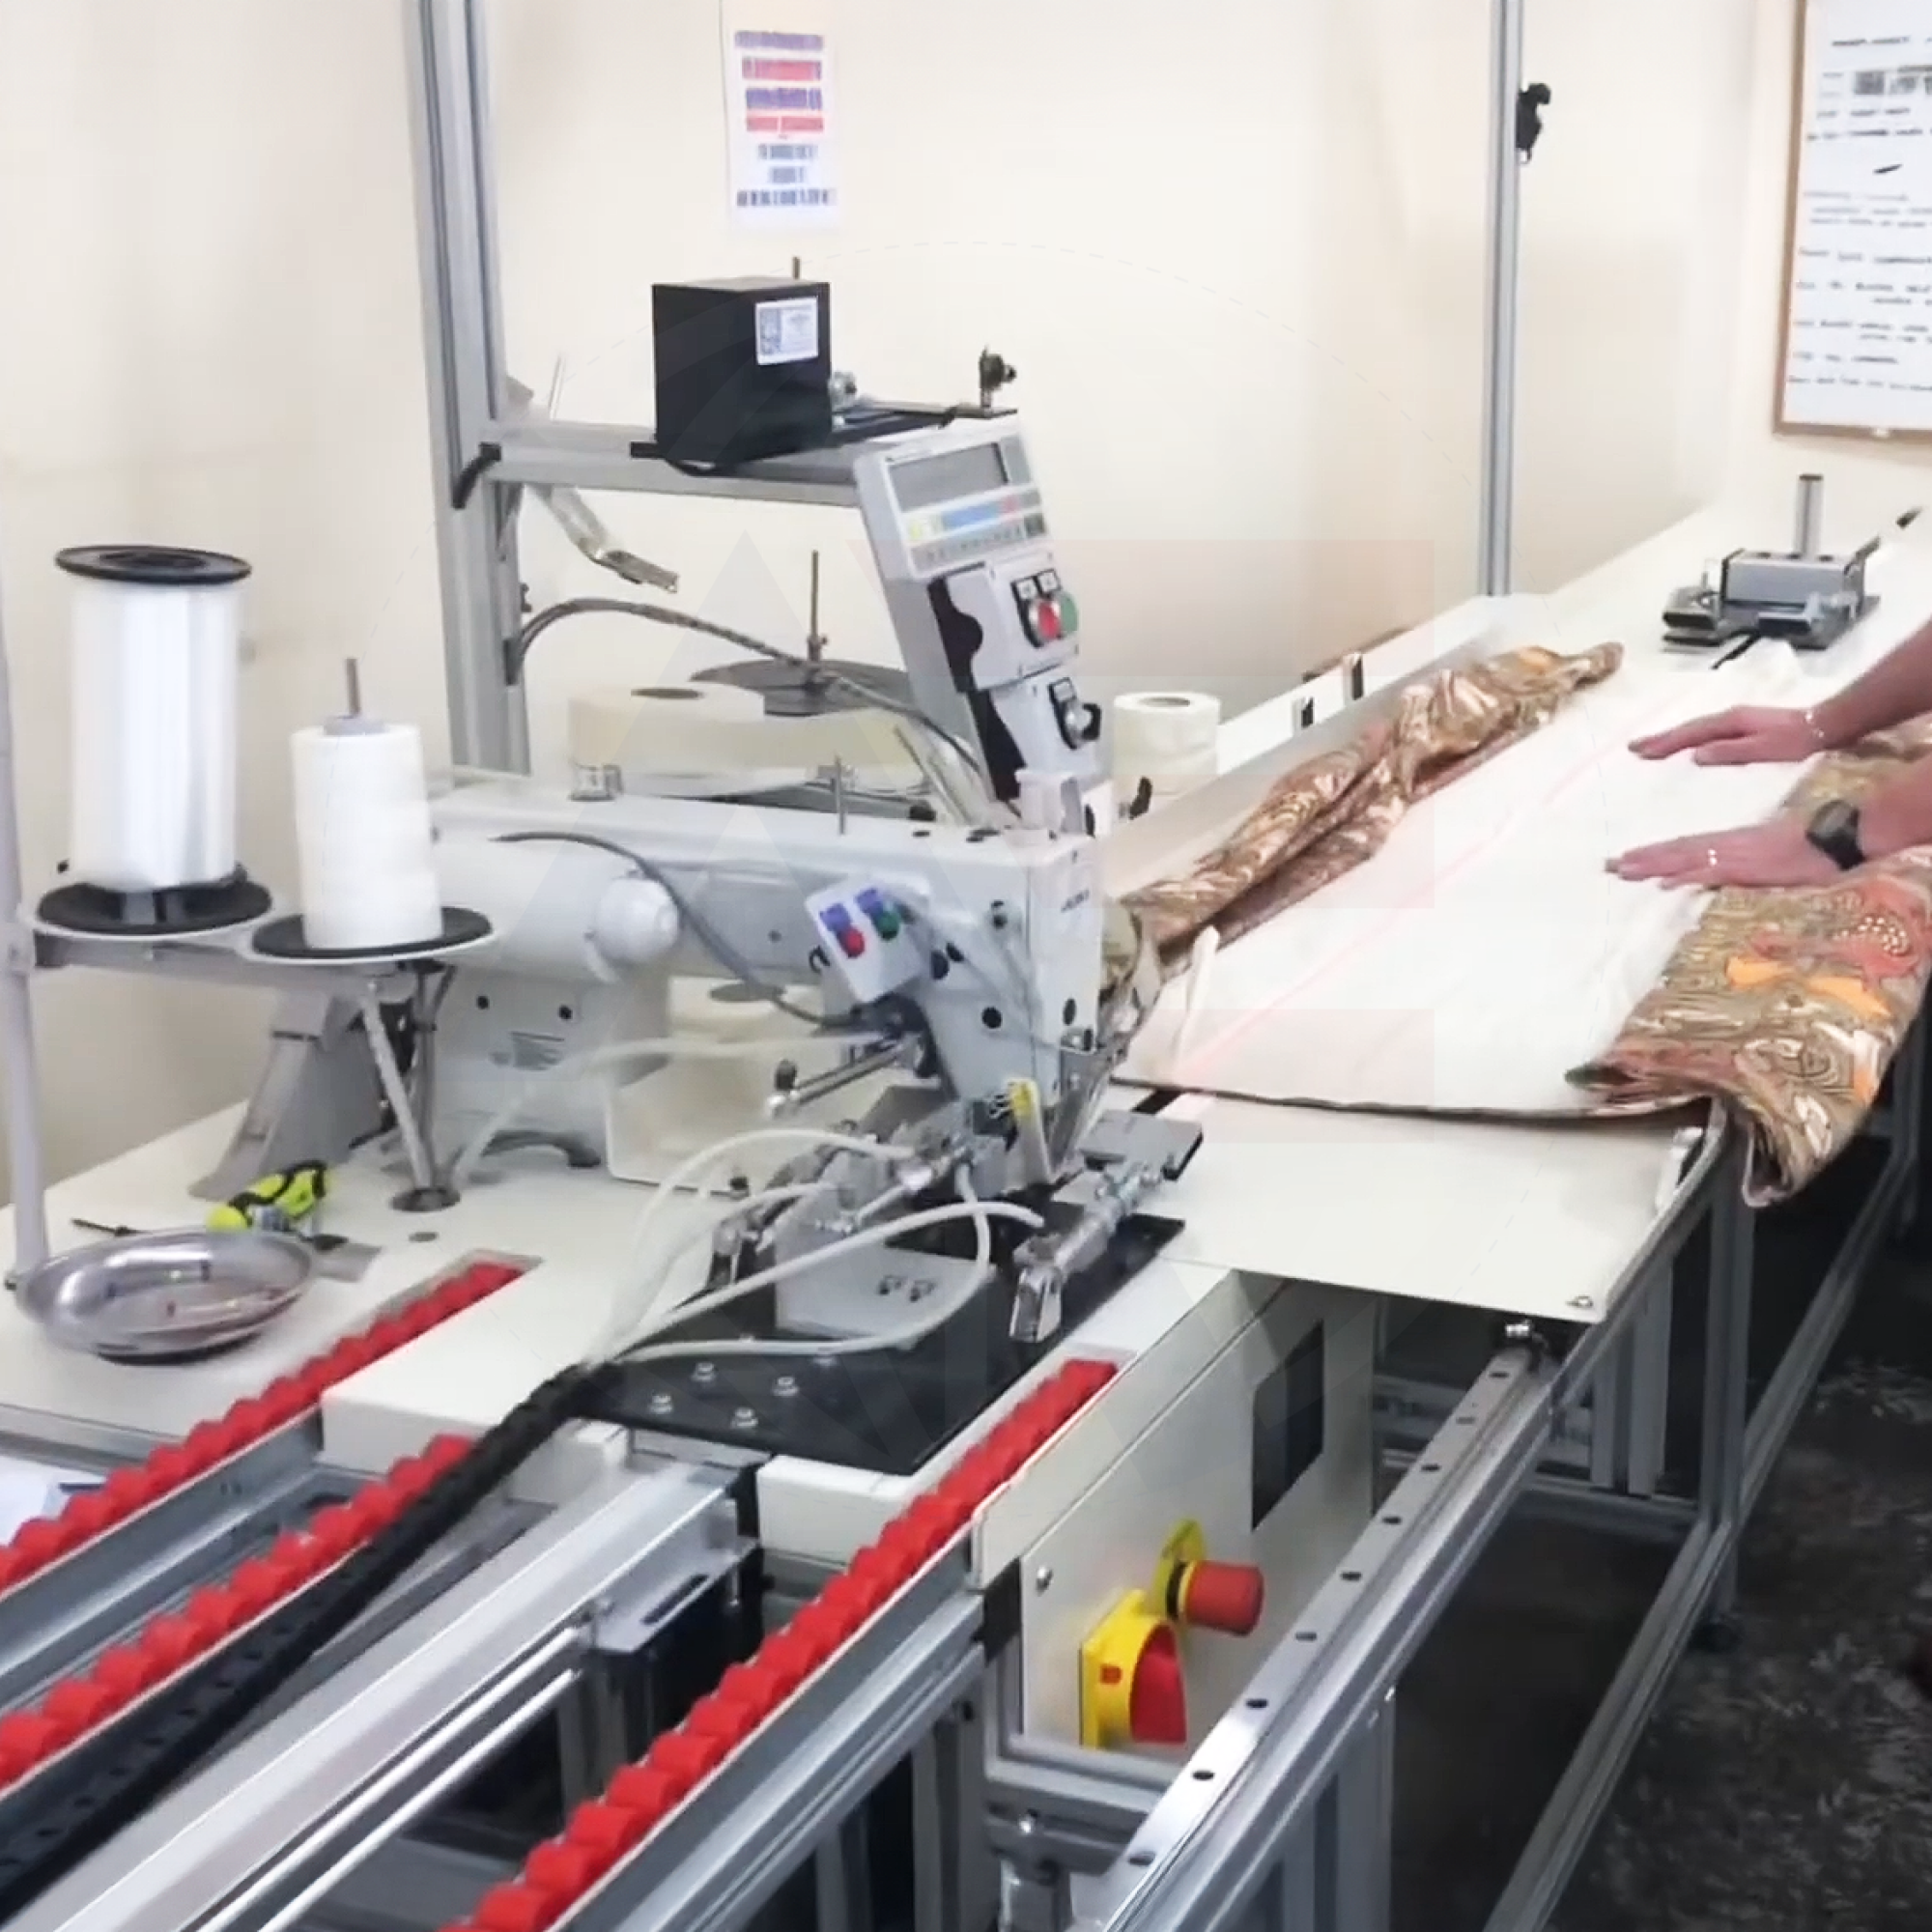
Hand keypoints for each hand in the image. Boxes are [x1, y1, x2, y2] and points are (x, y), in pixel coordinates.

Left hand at [1608, 818, 1841, 889]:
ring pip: (1685, 859)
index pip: (1683, 846)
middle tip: (1605, 866)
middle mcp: (1726, 846)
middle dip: (1640, 859)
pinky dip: (1688, 876)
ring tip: (1622, 869)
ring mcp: (1736, 856)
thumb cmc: (1807, 848)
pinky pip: (1713, 872)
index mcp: (1729, 842)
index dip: (1652, 853)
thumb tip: (1712, 873)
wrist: (1835, 838)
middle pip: (1675, 851)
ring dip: (1653, 865)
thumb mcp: (1766, 856)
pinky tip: (1666, 883)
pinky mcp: (1749, 868)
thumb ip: (1738, 864)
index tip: (1623, 859)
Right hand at [1629, 705, 1825, 766]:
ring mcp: (1736, 719)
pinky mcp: (1742, 725)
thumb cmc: (1796, 741)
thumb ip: (1730, 752)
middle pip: (1688, 728)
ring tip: (1652, 746)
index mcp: (1730, 722)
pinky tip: (1686, 745)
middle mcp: (1729, 717)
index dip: (1664, 743)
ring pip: (1696, 728)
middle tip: (1634, 748)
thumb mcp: (1763, 750)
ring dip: (1672, 737)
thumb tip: (1696, 755)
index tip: (1640, 752)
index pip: (1690, 733)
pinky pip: (1706, 731)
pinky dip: (1689, 737)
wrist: (1824, 725)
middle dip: (1661, 738)